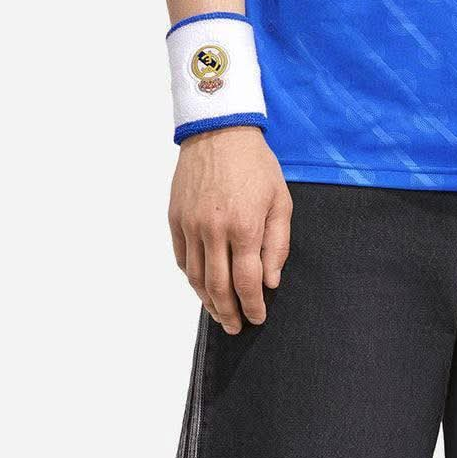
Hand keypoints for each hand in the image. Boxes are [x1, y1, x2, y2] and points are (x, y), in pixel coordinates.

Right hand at [168, 125, 292, 334]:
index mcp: (244, 226)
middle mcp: (214, 230)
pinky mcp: (175, 219)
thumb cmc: (255, 164)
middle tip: (236, 326)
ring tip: (220, 313)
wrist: (219, 131)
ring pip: (197, 278)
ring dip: (208, 301)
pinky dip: (192, 278)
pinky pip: (182, 259)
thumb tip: (271, 280)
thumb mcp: (280, 199)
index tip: (257, 317)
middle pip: (218, 288)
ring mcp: (191, 225)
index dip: (253, 306)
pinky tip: (202, 285)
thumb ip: (278, 243)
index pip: (247, 282)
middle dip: (229, 313)